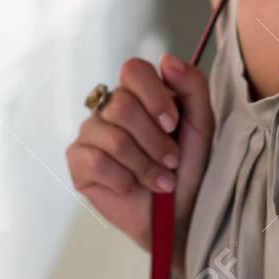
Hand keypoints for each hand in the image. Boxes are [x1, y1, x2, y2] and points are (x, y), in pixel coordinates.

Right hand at [66, 53, 214, 262]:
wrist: (178, 219)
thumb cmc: (188, 170)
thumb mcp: (200, 126)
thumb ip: (192, 87)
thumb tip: (166, 59)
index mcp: (138, 94)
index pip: (133, 69)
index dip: (153, 95)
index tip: (172, 124)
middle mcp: (109, 109)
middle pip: (123, 106)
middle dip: (155, 141)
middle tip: (171, 162)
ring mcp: (90, 134)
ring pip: (113, 137)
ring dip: (145, 165)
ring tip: (160, 181)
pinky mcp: (78, 162)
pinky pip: (97, 161)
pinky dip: (123, 180)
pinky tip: (131, 187)